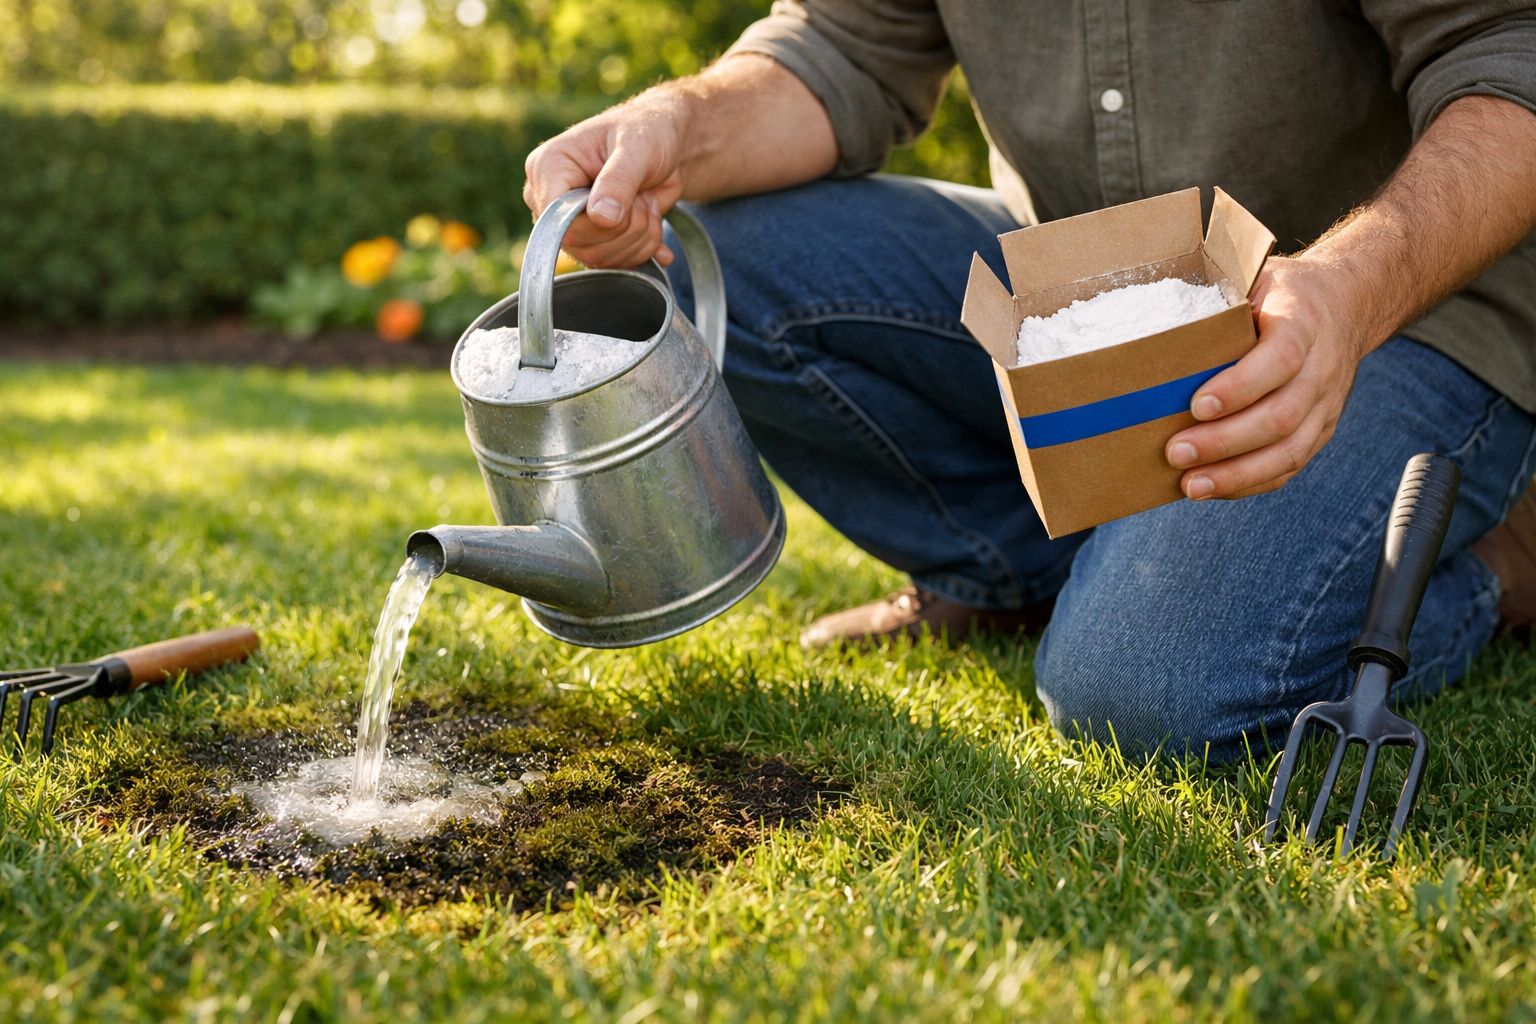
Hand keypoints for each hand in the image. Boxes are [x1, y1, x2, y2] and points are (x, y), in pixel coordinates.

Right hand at [523, 98, 687, 268]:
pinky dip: (644, 249)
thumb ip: (618, 180)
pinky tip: (653, 223)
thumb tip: (600, 218)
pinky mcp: (591, 241)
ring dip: (639, 237)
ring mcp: (570, 223)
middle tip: (644, 197)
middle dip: (627, 227)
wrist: (666, 146)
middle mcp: (550, 199)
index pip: (557, 219)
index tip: (630, 199)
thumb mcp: (637, 147)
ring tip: (647, 204)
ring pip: (599, 259)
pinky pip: (614, 266)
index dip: (598, 222)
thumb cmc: (646, 133)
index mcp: (547, 168)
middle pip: (579, 244)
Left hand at [1164, 255, 1370, 498]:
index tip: (1197, 406)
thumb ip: (1218, 302)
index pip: (1281, 359)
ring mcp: (1327, 403)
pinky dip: (1251, 483)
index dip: (1240, 387)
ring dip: (1236, 474)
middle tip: (1176, 452)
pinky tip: (1214, 488)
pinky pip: (1291, 465)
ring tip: (1190, 486)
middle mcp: (1322, 367)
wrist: (1346, 302)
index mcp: (1303, 321)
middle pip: (1281, 416)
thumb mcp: (1254, 279)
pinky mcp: (1322, 429)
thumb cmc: (1281, 293)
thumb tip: (1152, 326)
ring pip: (1289, 450)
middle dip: (1224, 441)